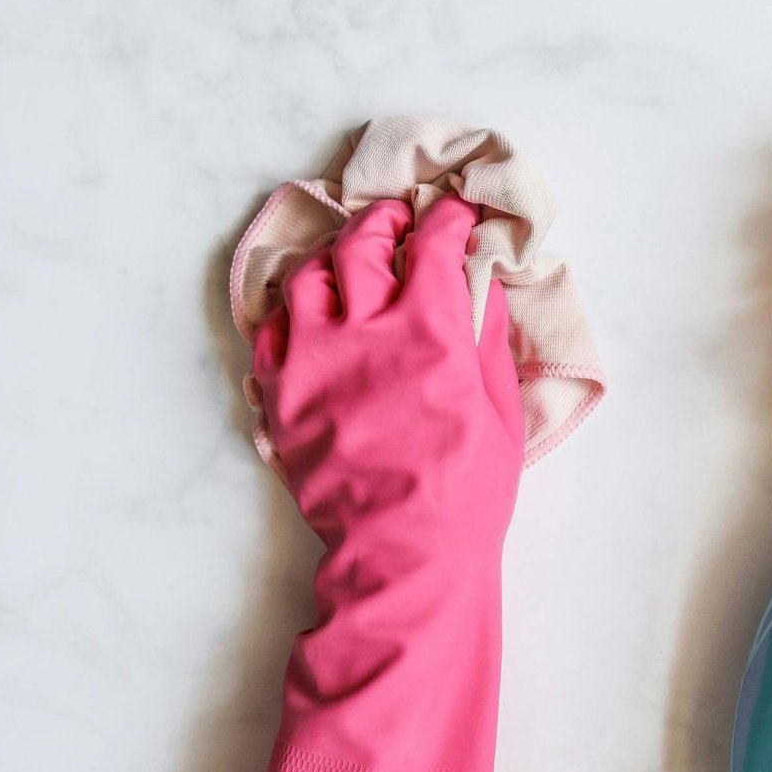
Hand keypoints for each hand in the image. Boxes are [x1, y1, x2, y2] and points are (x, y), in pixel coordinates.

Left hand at [242, 197, 524, 771]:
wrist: (406, 556)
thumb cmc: (469, 492)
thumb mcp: (500, 412)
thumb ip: (485, 339)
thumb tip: (480, 285)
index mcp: (430, 332)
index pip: (434, 247)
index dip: (448, 221)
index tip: (458, 216)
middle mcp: (365, 332)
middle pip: (362, 246)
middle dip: (385, 222)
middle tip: (398, 222)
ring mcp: (313, 362)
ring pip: (309, 278)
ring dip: (333, 259)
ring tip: (348, 260)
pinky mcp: (280, 396)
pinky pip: (271, 332)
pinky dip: (290, 311)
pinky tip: (307, 313)